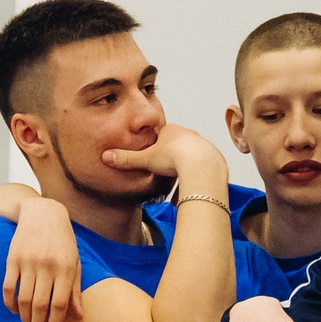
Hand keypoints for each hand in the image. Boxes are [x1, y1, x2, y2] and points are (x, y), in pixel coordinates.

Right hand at [3, 197, 81, 321]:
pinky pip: (8, 287)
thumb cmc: (63, 241)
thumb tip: (78, 317)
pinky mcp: (12, 259)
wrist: (43, 213)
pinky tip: (14, 311)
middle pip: (41, 305)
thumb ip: (75, 290)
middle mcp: (46, 266)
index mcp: (65, 268)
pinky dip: (10, 302)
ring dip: (25, 317)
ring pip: (24, 299)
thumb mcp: (75, 263)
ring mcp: (28, 262)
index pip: (59, 304)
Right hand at [104, 122, 228, 187]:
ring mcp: (203, 146)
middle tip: (164, 177)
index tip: (153, 162)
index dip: (156, 151)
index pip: (161, 137)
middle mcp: (189, 135)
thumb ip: (127, 159)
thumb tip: (106, 157)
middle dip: (170, 163)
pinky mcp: (214, 158)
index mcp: (171, 131)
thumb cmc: (175, 158)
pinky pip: (203, 169)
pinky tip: (190, 191)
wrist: (201, 165)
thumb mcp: (146, 159)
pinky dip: (196, 179)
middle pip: (176, 148)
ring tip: (177, 189)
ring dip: (183, 173)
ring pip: (190, 159)